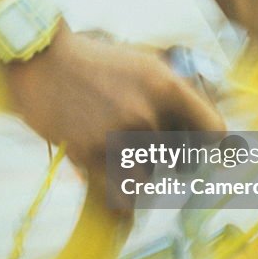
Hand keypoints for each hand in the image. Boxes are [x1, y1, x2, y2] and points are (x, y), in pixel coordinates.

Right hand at [2, 29, 225, 174]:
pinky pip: (122, 195)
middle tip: (150, 151)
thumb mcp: (145, 64)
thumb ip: (175, 96)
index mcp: (167, 87)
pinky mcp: (91, 154)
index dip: (211, 148)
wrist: (43, 60)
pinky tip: (118, 188)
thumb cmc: (97, 62)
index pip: (214, 134)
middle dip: (170, 161)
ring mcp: (118, 135)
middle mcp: (147, 113)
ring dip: (140, 174)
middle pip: (183, 163)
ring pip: (150, 179)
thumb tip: (211, 136)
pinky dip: (123, 199)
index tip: (202, 155)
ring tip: (121, 155)